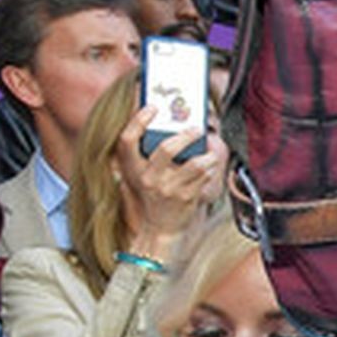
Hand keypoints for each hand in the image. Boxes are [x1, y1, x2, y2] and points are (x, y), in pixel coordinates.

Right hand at [114, 103, 227, 256]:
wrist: (160, 228)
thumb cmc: (152, 196)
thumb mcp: (142, 175)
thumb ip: (147, 155)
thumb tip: (168, 125)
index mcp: (133, 169)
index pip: (127, 140)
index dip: (137, 121)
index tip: (152, 108)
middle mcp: (149, 178)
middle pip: (165, 149)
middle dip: (185, 136)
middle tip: (196, 128)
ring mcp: (168, 189)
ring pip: (193, 164)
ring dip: (207, 155)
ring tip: (210, 152)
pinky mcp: (186, 198)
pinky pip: (203, 177)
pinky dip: (210, 169)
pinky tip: (210, 166)